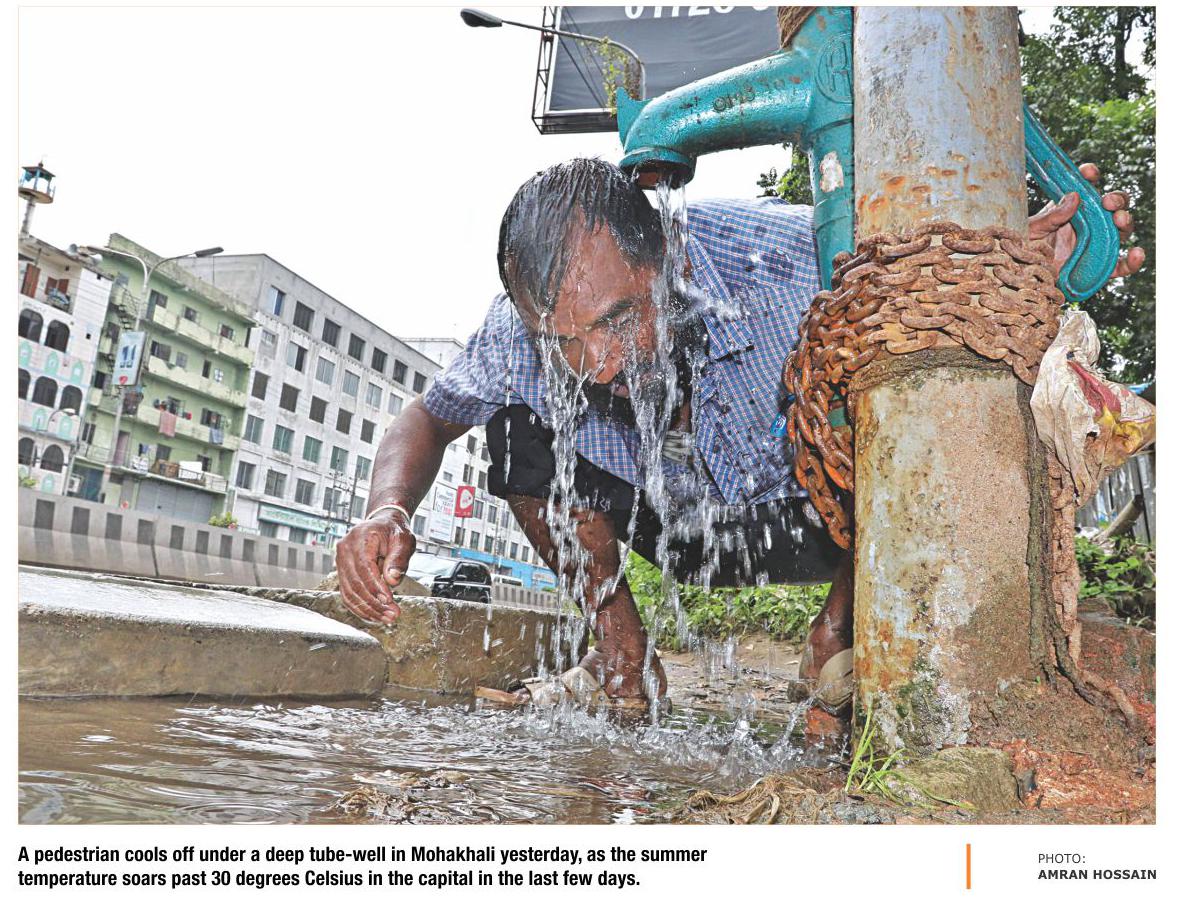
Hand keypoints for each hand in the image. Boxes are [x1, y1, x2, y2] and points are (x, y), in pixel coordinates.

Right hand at [336, 508, 414, 623]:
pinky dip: (360, 607)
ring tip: (386, 618)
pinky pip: (347, 593)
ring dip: (368, 609)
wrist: (382, 524)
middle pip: (356, 583)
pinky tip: (373, 615)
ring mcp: (340, 561)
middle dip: (374, 603)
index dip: (376, 587)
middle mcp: (345, 550)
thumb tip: (392, 581)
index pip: (365, 568)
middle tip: (392, 615)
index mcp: (359, 538)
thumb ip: (399, 559)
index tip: (389, 601)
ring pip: (350, 592)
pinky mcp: (342, 572)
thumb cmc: (393, 531)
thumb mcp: (403, 540)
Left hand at [1027, 162, 1144, 280]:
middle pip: (1111, 206)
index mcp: (1069, 210)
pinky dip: (1132, 261)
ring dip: (1125, 222)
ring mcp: (1094, 246)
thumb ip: (1051, 216)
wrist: (1022, 280)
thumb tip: (1074, 196)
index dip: (1090, 176)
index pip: (1084, 187)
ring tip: (1119, 221)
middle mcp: (1086, 225)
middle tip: (1108, 203)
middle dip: (1116, 200)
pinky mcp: (1097, 268)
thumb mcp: (1032, 230)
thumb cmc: (1023, 251)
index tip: (1089, 173)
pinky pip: (1120, 266)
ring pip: (1119, 230)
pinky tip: (1137, 253)